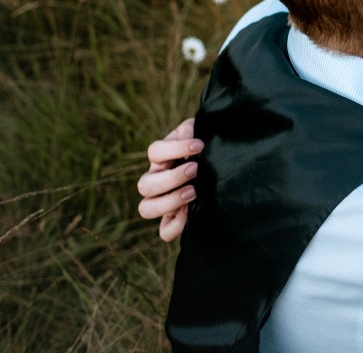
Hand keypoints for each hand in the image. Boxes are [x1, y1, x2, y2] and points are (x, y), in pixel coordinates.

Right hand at [136, 117, 200, 241]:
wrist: (217, 167)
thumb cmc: (204, 150)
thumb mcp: (199, 134)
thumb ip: (191, 130)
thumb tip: (187, 133)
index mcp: (160, 159)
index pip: (154, 152)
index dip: (175, 148)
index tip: (200, 145)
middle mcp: (155, 181)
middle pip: (144, 185)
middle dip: (172, 178)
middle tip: (196, 169)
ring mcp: (161, 202)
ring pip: (146, 208)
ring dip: (169, 201)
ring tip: (193, 192)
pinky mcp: (173, 219)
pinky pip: (164, 232)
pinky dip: (176, 225)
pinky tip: (190, 212)